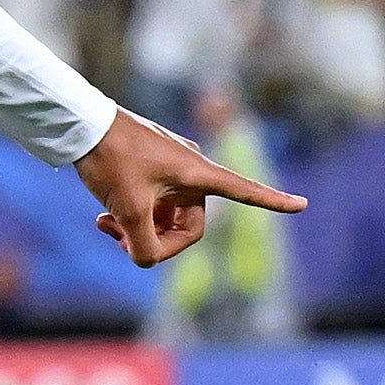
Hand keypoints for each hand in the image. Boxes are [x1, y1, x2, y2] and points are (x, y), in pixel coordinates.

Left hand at [71, 109, 304, 269]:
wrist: (82, 125)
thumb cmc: (111, 160)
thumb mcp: (127, 209)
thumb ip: (143, 246)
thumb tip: (147, 259)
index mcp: (197, 174)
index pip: (244, 191)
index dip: (273, 201)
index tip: (303, 204)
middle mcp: (191, 170)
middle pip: (189, 225)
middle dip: (157, 240)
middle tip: (121, 240)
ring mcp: (171, 169)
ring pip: (166, 216)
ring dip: (139, 229)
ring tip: (105, 225)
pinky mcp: (152, 168)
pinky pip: (153, 202)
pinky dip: (133, 214)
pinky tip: (102, 217)